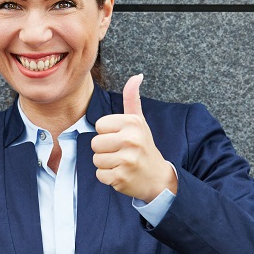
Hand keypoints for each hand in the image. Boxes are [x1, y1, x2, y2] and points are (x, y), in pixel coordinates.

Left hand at [92, 74, 176, 201]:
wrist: (157, 177)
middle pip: (95, 143)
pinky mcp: (121, 177)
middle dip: (105, 149)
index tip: (121, 138)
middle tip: (121, 152)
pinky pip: (100, 175)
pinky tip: (121, 173)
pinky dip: (108, 177)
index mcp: (132, 123)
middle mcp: (131, 139)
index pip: (100, 125)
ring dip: (106, 163)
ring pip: (96, 159)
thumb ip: (132, 98)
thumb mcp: (139, 121)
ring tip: (121, 162)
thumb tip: (136, 76)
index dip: (107, 133)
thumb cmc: (144, 146)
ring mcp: (126, 160)